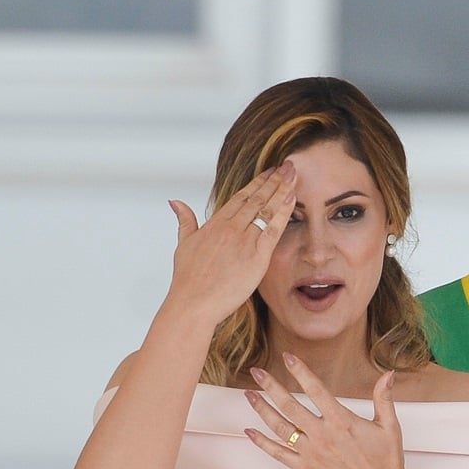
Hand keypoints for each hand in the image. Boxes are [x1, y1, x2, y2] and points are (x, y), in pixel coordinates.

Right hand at [166, 162, 297, 323]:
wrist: (193, 303)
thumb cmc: (188, 279)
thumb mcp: (183, 244)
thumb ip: (184, 221)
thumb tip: (175, 202)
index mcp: (215, 224)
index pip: (241, 196)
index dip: (258, 182)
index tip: (270, 171)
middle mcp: (230, 228)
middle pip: (256, 198)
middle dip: (274, 180)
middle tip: (288, 166)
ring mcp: (243, 241)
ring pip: (266, 210)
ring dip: (282, 190)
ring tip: (293, 175)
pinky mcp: (256, 257)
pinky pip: (273, 230)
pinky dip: (283, 213)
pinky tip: (292, 199)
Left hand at [243, 354, 413, 468]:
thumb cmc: (387, 461)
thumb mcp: (390, 426)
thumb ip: (384, 398)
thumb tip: (388, 374)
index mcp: (342, 421)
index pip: (316, 389)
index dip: (300, 371)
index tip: (287, 357)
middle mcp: (323, 435)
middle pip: (290, 405)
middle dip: (271, 386)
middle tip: (257, 371)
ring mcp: (312, 454)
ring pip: (280, 428)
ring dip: (262, 410)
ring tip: (249, 395)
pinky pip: (279, 454)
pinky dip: (262, 443)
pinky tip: (250, 432)